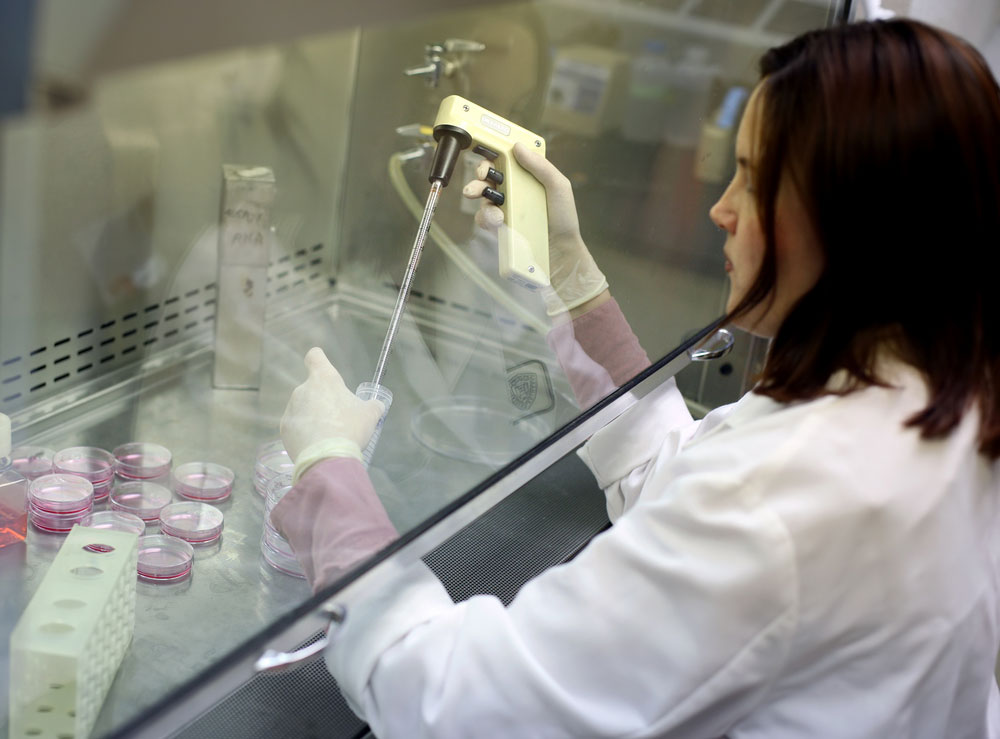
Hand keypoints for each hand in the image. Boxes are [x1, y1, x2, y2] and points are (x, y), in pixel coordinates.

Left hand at [280, 348, 383, 463]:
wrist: (328, 457)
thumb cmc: (350, 428)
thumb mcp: (370, 415)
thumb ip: (373, 406)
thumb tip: (376, 405)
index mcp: (324, 379)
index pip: (315, 357)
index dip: (319, 359)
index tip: (323, 367)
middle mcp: (303, 390)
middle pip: (312, 390)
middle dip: (323, 401)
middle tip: (338, 419)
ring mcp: (291, 409)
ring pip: (304, 409)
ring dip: (313, 418)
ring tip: (328, 437)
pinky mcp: (285, 428)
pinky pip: (296, 427)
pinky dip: (305, 433)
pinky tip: (316, 445)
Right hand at [462, 141, 608, 315]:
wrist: (560, 252)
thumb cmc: (563, 218)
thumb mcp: (558, 187)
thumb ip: (540, 166)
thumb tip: (517, 146)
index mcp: (527, 178)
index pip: (506, 161)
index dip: (494, 156)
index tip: (488, 155)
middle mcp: (514, 191)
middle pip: (489, 177)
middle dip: (480, 174)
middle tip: (481, 177)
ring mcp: (505, 210)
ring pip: (482, 197)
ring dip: (479, 194)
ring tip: (485, 200)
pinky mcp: (499, 228)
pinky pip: (484, 218)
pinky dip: (486, 217)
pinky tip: (498, 221)